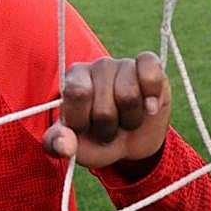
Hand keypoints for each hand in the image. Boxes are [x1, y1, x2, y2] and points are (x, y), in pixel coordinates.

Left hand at [42, 52, 170, 174]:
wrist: (131, 142)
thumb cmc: (97, 139)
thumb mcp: (74, 146)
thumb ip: (58, 144)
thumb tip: (64, 145)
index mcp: (74, 79)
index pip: (78, 93)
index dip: (82, 119)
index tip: (83, 128)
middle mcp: (98, 66)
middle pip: (104, 105)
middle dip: (107, 127)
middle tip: (108, 127)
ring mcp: (124, 64)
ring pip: (129, 96)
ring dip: (130, 120)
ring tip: (125, 120)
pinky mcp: (149, 65)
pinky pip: (151, 75)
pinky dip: (152, 97)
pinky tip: (149, 107)